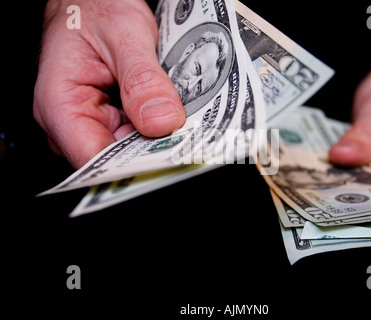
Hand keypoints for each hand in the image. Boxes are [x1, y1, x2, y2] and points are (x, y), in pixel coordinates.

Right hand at [33, 0, 185, 167]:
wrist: (92, 0)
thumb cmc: (94, 8)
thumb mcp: (123, 33)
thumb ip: (142, 78)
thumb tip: (161, 121)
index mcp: (60, 103)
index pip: (93, 157)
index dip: (131, 163)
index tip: (167, 155)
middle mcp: (71, 120)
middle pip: (116, 158)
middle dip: (151, 148)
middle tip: (184, 132)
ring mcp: (92, 121)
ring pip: (130, 148)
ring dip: (157, 137)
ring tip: (176, 113)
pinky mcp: (110, 120)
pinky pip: (137, 135)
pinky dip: (155, 126)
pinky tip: (168, 111)